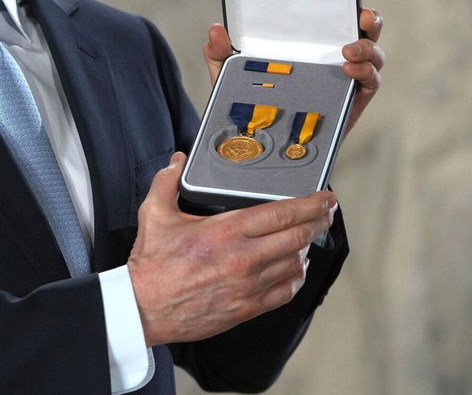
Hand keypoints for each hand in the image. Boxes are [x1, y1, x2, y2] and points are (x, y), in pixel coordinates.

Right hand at [127, 153, 335, 345]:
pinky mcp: (248, 308)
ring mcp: (249, 286)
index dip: (310, 204)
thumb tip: (177, 161)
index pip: (281, 213)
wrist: (145, 309)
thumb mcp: (154, 214)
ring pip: (296, 263)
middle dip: (318, 221)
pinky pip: (286, 291)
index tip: (325, 197)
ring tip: (307, 236)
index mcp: (225, 231)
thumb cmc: (152, 264)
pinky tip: (294, 266)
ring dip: (306, 247)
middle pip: (297, 236)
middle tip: (326, 212)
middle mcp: (243, 258)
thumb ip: (167, 182)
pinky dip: (296, 276)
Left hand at [202, 9, 384, 134]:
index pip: (335, 19)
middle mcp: (333, 57)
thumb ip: (219, 52)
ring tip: (348, 53)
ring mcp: (346, 79)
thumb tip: (216, 28)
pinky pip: (371, 83)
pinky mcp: (352, 101)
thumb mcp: (229, 74)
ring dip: (368, 50)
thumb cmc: (248, 102)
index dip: (348, 6)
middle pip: (365, 32)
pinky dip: (366, 74)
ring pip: (374, 57)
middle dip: (370, 21)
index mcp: (310, 44)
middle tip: (360, 19)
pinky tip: (349, 71)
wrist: (259, 143)